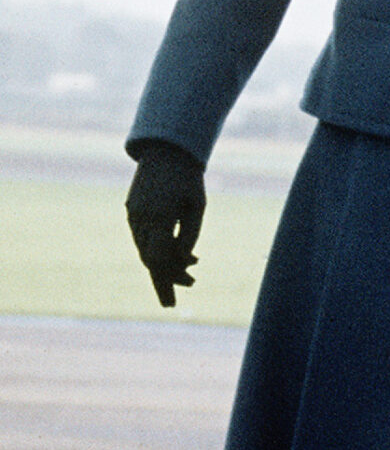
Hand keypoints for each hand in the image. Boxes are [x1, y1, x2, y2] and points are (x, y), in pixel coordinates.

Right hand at [125, 140, 206, 306]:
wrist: (166, 152)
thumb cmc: (188, 179)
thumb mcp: (197, 207)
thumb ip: (190, 234)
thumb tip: (184, 260)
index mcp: (159, 217)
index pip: (159, 259)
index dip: (167, 281)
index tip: (177, 297)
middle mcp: (141, 219)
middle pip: (150, 260)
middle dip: (167, 278)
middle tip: (187, 289)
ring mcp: (133, 215)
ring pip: (145, 250)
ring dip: (164, 263)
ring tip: (191, 269)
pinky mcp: (132, 211)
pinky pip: (142, 238)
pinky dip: (157, 249)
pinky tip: (178, 253)